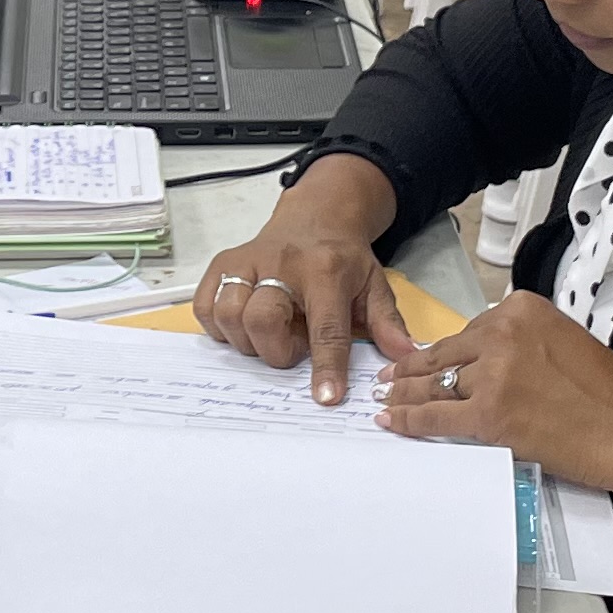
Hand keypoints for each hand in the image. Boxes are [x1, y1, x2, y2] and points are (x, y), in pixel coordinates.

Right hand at [191, 154, 419, 405]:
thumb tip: (405, 357)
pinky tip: (245, 325)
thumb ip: (387, 323)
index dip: (325, 366)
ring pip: (229, 315)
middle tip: (294, 346)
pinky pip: (206, 308)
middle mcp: (281, 263)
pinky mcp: (223, 264)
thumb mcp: (374, 285)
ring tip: (272, 333)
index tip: (326, 398)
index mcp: (326, 271)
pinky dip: (220, 327)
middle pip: (262, 321)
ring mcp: (247, 261)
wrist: (316, 214)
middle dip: (276, 351)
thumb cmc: (343, 258)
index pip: (326, 327)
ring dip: (248, 340)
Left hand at [376, 293, 612, 512]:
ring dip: (405, 394)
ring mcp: (493, 373)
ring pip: (435, 383)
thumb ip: (524, 343)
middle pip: (446, 353)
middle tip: (388, 378)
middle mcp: (503, 332)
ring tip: (386, 400)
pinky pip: (434, 414)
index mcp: (523, 309)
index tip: (428, 361)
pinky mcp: (489, 413)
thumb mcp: (566, 342)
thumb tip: (490, 362)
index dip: (449, 353)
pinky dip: (409, 420)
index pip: (470, 329)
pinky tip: (392, 421)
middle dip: (413, 369)